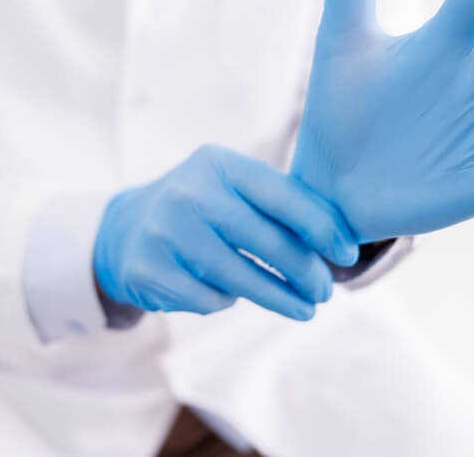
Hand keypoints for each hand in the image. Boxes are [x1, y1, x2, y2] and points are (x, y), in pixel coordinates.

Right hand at [93, 146, 359, 319]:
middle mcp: (188, 193)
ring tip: (304, 309)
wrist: (127, 229)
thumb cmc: (204, 209)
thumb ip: (280, 205)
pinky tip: (230, 293)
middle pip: (264, 241)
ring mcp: (164, 232)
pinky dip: (227, 301)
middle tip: (326, 292)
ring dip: (279, 298)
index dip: (321, 228)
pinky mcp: (149, 270)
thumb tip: (341, 243)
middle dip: (304, 271)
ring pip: (238, 278)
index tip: (346, 255)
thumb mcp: (233, 189)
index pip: (281, 195)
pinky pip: (209, 299)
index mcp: (218, 164)